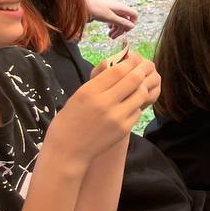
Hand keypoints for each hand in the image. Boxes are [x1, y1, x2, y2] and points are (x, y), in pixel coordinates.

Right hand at [44, 55, 158, 165]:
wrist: (67, 152)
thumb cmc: (69, 121)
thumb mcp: (77, 96)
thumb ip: (98, 83)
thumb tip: (119, 66)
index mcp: (89, 92)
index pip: (118, 70)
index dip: (130, 62)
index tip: (133, 59)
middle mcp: (104, 103)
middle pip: (134, 79)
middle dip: (140, 71)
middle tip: (142, 68)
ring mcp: (116, 117)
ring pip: (140, 94)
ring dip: (141, 88)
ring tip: (137, 86)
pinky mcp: (124, 129)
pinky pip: (138, 110)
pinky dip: (136, 105)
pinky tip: (130, 105)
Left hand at [87, 0, 138, 38]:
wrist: (80, 2)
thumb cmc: (94, 8)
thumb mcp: (109, 17)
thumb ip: (121, 22)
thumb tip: (132, 26)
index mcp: (121, 8)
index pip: (134, 15)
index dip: (132, 23)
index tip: (125, 31)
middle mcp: (118, 8)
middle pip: (126, 19)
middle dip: (121, 29)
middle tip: (112, 37)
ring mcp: (111, 10)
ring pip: (119, 20)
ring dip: (116, 29)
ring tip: (109, 35)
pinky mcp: (105, 12)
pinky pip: (113, 19)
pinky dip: (112, 25)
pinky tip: (108, 28)